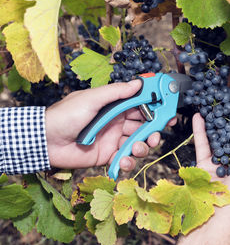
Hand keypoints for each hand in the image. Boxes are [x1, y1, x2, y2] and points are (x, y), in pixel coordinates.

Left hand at [45, 80, 175, 171]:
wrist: (45, 141)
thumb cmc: (66, 115)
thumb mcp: (91, 99)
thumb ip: (116, 92)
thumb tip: (138, 82)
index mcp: (115, 106)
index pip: (142, 106)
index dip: (157, 108)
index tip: (169, 112)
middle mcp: (118, 122)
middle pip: (145, 126)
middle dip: (154, 131)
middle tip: (157, 135)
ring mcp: (114, 140)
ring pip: (139, 143)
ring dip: (143, 147)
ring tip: (137, 148)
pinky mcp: (108, 156)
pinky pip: (125, 158)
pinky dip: (128, 162)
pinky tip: (123, 161)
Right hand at [175, 105, 229, 244]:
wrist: (219, 214)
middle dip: (227, 118)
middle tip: (223, 101)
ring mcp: (218, 163)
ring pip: (215, 138)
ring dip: (213, 122)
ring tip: (211, 106)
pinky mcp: (204, 166)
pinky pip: (202, 145)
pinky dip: (200, 131)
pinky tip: (198, 117)